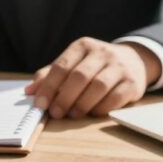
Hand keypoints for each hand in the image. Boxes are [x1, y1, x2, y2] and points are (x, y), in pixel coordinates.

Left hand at [25, 37, 161, 118]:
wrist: (133, 61)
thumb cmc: (94, 66)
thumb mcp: (73, 64)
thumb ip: (50, 76)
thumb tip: (29, 91)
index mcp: (83, 46)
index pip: (61, 66)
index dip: (49, 87)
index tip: (40, 104)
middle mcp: (102, 52)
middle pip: (79, 76)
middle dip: (64, 98)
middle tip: (56, 113)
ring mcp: (119, 66)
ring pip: (98, 86)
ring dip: (82, 104)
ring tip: (73, 115)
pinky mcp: (133, 82)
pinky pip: (115, 98)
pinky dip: (101, 108)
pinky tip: (92, 113)